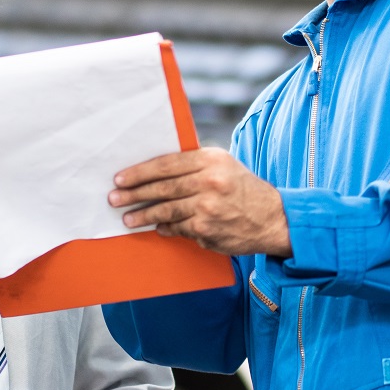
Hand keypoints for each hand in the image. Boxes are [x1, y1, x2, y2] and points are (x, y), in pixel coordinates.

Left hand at [109, 148, 290, 255]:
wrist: (274, 219)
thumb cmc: (245, 190)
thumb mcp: (225, 166)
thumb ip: (194, 166)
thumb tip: (155, 171)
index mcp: (212, 159)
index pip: (167, 163)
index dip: (140, 171)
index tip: (121, 178)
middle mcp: (210, 181)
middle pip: (162, 187)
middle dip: (134, 194)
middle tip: (114, 198)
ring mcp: (208, 207)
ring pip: (166, 210)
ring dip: (143, 215)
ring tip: (127, 218)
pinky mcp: (207, 230)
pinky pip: (178, 228)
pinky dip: (166, 228)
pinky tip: (157, 228)